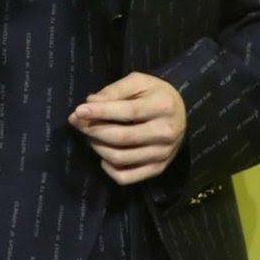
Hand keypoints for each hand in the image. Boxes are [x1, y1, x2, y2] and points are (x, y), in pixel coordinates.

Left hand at [67, 72, 187, 185]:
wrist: (181, 112)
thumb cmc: (155, 93)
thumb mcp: (138, 82)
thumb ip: (114, 90)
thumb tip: (90, 103)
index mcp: (163, 106)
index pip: (127, 112)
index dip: (100, 112)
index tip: (78, 111)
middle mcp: (166, 133)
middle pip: (121, 138)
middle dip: (93, 130)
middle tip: (78, 123)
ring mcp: (163, 154)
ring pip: (120, 158)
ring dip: (98, 147)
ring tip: (91, 136)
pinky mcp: (158, 169)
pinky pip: (126, 177)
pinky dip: (109, 169)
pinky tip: (104, 156)